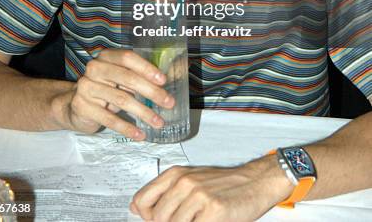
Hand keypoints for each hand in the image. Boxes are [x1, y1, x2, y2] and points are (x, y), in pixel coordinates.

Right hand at [60, 49, 174, 137]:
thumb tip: (163, 86)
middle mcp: (94, 68)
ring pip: (121, 99)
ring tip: (159, 123)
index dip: (146, 68)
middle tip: (168, 103)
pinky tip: (140, 134)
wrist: (73, 106)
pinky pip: (109, 119)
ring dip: (144, 112)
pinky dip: (127, 128)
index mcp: (106, 57)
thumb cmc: (104, 90)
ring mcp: (86, 87)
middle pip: (127, 78)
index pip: (128, 58)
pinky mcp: (82, 107)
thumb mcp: (118, 80)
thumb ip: (135, 78)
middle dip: (151, 91)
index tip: (163, 80)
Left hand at [130, 157, 291, 221]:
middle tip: (187, 219)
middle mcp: (184, 182)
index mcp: (175, 174)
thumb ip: (163, 192)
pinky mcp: (214, 210)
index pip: (142, 200)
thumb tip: (135, 206)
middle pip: (157, 219)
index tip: (156, 219)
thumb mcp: (190, 180)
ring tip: (199, 219)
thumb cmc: (222, 184)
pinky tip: (209, 221)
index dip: (146, 216)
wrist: (255, 181)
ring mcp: (199, 196)